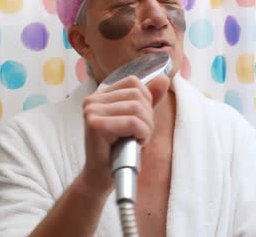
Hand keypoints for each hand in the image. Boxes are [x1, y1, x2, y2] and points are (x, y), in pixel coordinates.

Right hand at [80, 74, 169, 192]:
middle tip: (140, 135)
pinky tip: (134, 144)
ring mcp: (92, 111)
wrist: (101, 176)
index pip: (134, 83)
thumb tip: (164, 78)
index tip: (140, 122)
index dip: (146, 102)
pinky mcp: (95, 124)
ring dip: (146, 128)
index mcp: (101, 95)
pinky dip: (141, 134)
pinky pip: (132, 122)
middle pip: (137, 95)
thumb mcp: (137, 120)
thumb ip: (149, 99)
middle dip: (148, 117)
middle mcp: (93, 99)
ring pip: (136, 108)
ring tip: (137, 140)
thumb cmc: (118, 150)